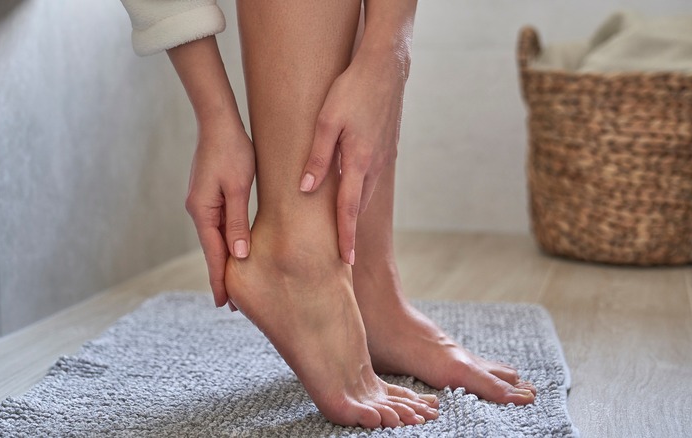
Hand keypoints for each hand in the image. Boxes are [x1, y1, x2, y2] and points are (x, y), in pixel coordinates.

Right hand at [186, 120, 254, 307]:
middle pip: (212, 250)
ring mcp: (201, 203)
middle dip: (221, 276)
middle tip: (231, 305)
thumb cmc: (233, 151)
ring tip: (234, 283)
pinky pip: (217, 226)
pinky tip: (233, 251)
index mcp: (202, 211)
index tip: (224, 305)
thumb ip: (238, 221)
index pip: (213, 254)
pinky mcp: (208, 195)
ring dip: (224, 260)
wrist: (219, 122)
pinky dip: (225, 242)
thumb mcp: (239, 187)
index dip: (220, 280)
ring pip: (215, 239)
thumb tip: (238, 254)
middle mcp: (197, 210)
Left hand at [299, 51, 407, 264]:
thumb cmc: (352, 90)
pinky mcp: (385, 148)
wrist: (386, 67)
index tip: (345, 261)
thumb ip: (317, 156)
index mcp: (359, 161)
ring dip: (354, 212)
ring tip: (343, 230)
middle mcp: (374, 165)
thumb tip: (305, 188)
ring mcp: (383, 157)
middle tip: (341, 256)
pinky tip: (351, 193)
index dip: (345, 237)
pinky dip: (360, 192)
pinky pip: (370, 177)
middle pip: (359, 206)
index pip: (349, 209)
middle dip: (350, 231)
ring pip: (365, 192)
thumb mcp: (326, 121)